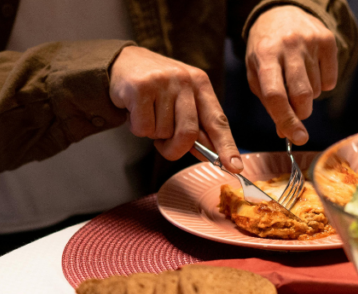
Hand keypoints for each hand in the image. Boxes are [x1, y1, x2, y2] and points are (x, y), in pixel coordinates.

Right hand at [110, 46, 242, 171]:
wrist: (122, 62)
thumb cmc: (156, 87)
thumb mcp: (180, 100)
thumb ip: (195, 124)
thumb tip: (209, 154)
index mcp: (200, 84)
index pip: (217, 120)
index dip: (227, 146)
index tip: (235, 167)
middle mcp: (185, 80)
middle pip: (188, 133)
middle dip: (174, 148)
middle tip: (163, 145)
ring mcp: (163, 82)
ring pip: (163, 132)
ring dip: (152, 133)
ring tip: (147, 113)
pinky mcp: (140, 88)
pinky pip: (143, 127)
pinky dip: (137, 128)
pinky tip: (135, 111)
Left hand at [246, 6, 338, 145]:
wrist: (281, 13)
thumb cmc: (265, 50)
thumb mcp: (257, 74)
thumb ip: (269, 103)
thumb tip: (285, 132)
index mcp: (264, 55)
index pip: (276, 95)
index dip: (286, 120)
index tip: (297, 138)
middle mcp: (288, 46)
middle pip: (302, 95)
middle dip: (301, 112)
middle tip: (295, 109)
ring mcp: (310, 41)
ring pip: (316, 90)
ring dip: (308, 96)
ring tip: (297, 78)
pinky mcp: (327, 40)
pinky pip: (331, 81)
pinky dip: (322, 85)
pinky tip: (311, 71)